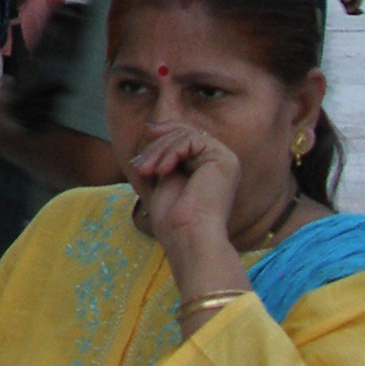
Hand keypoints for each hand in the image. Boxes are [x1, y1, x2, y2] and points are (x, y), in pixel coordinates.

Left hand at [128, 119, 242, 257]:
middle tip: (139, 166)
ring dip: (159, 151)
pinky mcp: (224, 159)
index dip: (162, 136)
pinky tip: (162, 172)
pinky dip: (171, 152)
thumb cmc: (174, 219)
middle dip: (156, 146)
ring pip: (185, 135)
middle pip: (184, 134)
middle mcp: (221, 161)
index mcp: (210, 167)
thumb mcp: (164, 177)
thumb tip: (152, 127)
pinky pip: (190, 140)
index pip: (185, 138)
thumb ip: (164, 155)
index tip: (141, 149)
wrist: (188, 238)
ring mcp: (225, 159)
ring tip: (145, 171)